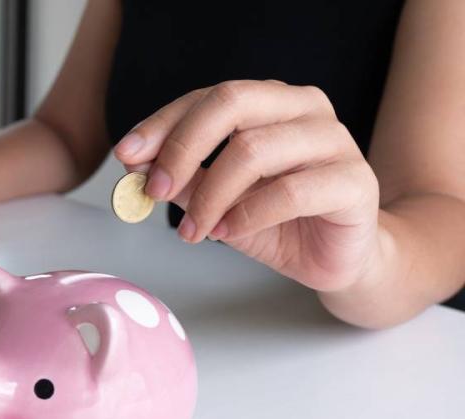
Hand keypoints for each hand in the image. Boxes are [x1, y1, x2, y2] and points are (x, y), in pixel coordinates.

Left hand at [114, 80, 380, 291]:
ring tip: (193, 230)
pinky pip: (290, 191)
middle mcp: (303, 108)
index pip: (206, 98)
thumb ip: (181, 177)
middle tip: (155, 191)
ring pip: (254, 149)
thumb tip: (134, 162)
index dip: (161, 125)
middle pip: (231, 103)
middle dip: (181, 148)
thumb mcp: (215, 199)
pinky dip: (247, 215)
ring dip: (211, 195)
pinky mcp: (354, 181)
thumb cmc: (274, 221)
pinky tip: (227, 232)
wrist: (336, 258)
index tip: (126, 156)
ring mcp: (334, 140)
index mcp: (269, 101)